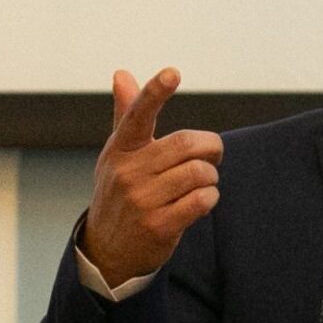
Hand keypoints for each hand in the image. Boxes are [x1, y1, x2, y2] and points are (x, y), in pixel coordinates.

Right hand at [80, 68, 222, 286]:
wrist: (108, 249)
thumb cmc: (120, 192)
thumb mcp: (118, 154)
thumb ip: (127, 115)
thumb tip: (122, 74)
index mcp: (121, 149)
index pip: (138, 114)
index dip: (155, 92)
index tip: (172, 73)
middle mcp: (128, 172)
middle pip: (187, 145)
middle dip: (211, 148)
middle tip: (213, 154)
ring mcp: (142, 200)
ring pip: (199, 173)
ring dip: (210, 177)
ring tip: (202, 182)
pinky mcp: (158, 225)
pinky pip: (202, 200)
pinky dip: (210, 198)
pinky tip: (202, 200)